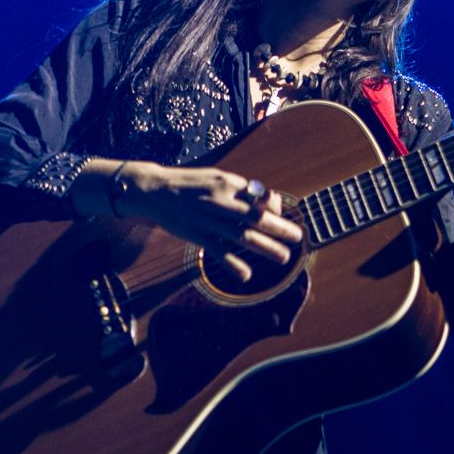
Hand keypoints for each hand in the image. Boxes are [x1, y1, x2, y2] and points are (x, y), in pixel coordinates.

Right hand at [109, 162, 302, 265]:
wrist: (156, 190)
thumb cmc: (192, 183)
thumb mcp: (218, 177)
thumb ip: (241, 189)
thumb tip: (265, 201)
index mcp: (229, 184)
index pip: (259, 198)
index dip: (274, 208)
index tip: (281, 216)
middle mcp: (221, 201)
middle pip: (256, 218)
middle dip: (280, 228)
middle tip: (297, 238)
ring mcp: (208, 220)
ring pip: (242, 237)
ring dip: (265, 248)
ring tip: (283, 257)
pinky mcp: (196, 235)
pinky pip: (218, 252)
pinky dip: (233, 265)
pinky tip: (246, 275)